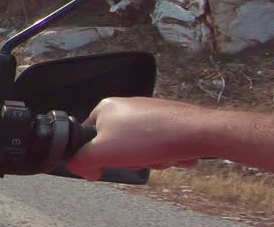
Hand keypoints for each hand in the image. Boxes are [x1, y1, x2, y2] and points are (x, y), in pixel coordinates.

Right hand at [65, 97, 209, 180]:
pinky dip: (165, 154)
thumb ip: (81, 160)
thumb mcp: (104, 152)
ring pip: (139, 149)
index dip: (99, 155)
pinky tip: (173, 154)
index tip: (112, 162)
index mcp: (106, 107)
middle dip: (131, 159)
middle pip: (116, 145)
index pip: (88, 137)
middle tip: (139, 158)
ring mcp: (148, 113)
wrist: (198, 132)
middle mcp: (126, 107)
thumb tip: (75, 166)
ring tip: (160, 155)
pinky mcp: (167, 121)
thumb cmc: (151, 137)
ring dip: (150, 159)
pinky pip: (158, 146)